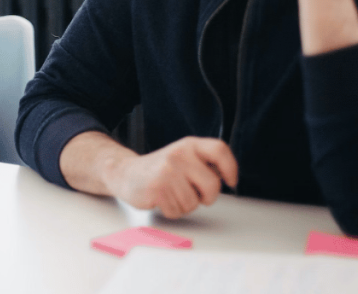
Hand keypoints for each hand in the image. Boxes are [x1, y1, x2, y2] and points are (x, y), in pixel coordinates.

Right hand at [107, 137, 237, 217]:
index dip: (230, 167)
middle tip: (194, 194)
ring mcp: (168, 171)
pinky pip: (178, 211)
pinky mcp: (158, 188)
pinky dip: (172, 211)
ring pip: (194, 203)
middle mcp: (180, 155)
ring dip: (184, 205)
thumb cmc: (159, 170)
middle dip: (207, 197)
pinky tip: (162, 199)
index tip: (230, 181)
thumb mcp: (183, 157)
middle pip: (213, 185)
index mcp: (189, 145)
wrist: (126, 173)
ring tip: (171, 194)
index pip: (219, 150)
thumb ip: (203, 163)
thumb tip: (224, 177)